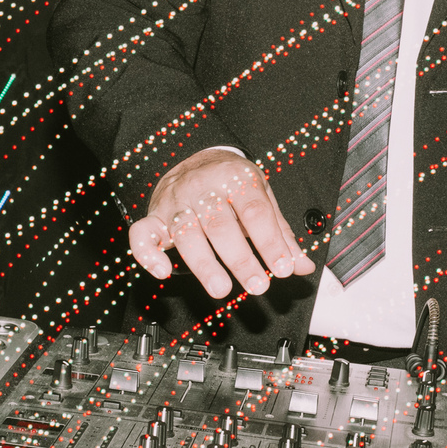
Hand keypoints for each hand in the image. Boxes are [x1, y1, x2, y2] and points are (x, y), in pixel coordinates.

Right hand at [128, 148, 315, 296]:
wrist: (195, 159)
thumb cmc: (231, 184)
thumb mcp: (262, 199)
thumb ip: (281, 233)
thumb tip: (303, 265)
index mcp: (236, 178)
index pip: (254, 211)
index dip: (270, 242)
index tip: (283, 268)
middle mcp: (204, 187)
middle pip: (221, 224)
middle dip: (240, 259)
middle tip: (257, 285)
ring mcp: (176, 202)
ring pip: (186, 233)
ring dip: (204, 264)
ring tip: (221, 288)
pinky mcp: (154, 217)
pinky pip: (143, 234)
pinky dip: (148, 254)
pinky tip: (163, 272)